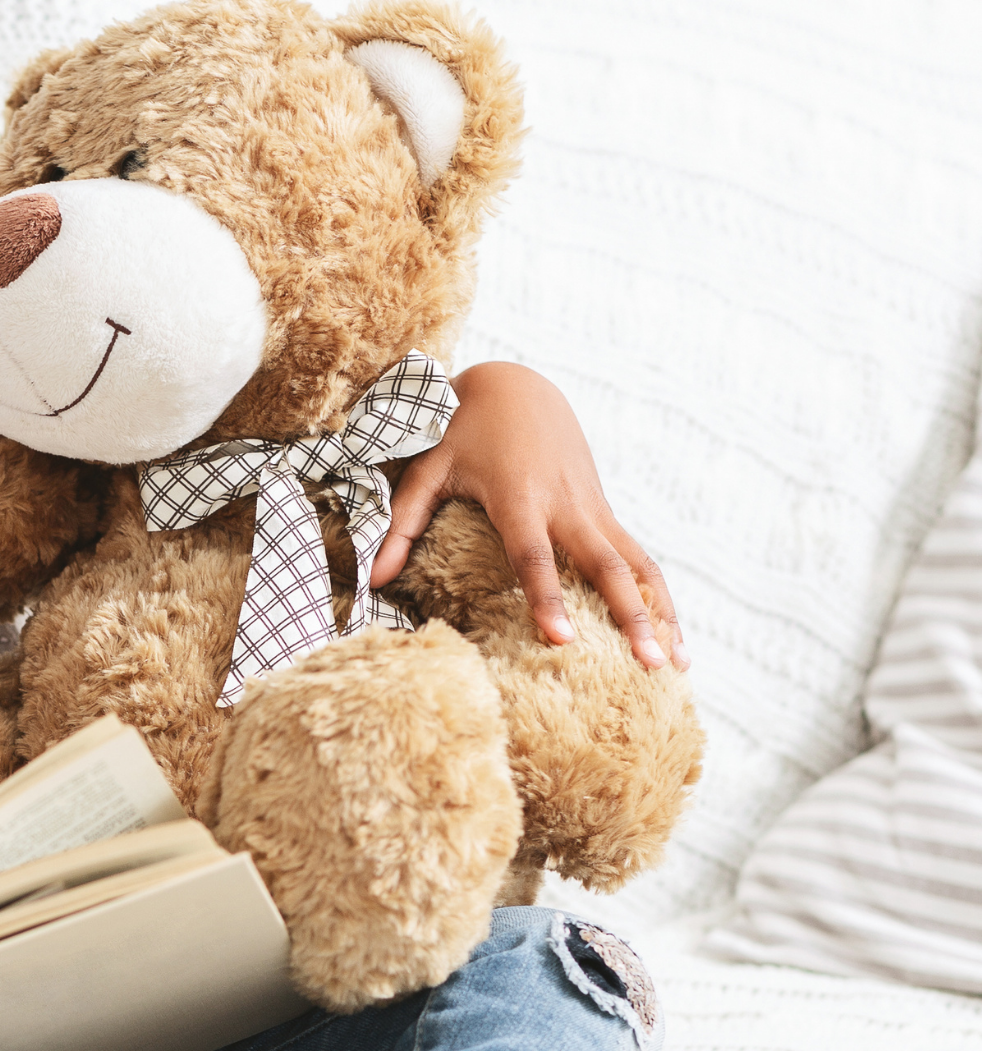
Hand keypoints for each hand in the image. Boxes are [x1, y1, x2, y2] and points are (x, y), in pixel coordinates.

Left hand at [367, 362, 686, 670]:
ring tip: (676, 666)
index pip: (534, 556)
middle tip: (650, 666)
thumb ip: (401, 523)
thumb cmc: (462, 428)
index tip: (562, 641)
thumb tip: (373, 579)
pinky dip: (660, 596)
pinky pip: (639, 558)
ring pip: (637, 565)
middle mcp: (566, 504)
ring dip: (660, 613)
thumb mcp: (427, 468)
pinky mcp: (603, 511)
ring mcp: (592, 508)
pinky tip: (674, 637)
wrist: (515, 384)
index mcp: (520, 496)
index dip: (547, 598)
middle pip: (606, 567)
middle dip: (631, 617)